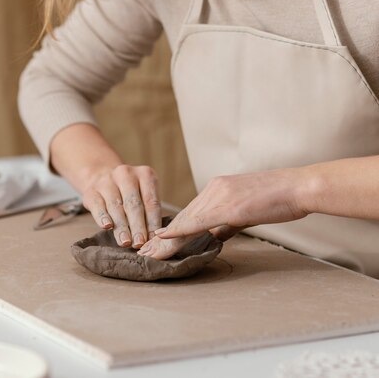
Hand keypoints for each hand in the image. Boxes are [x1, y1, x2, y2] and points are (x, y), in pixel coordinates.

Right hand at [81, 164, 160, 248]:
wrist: (102, 177)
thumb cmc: (130, 192)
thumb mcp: (144, 195)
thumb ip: (149, 212)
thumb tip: (154, 238)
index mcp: (145, 174)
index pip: (151, 201)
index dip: (153, 222)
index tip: (153, 239)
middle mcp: (126, 174)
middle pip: (133, 204)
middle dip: (138, 226)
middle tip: (140, 243)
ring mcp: (107, 181)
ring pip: (116, 206)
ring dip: (122, 226)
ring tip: (126, 242)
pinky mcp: (91, 190)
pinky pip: (98, 205)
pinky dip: (103, 217)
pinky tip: (107, 227)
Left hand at [139, 168, 307, 258]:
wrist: (298, 187)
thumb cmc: (280, 199)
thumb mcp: (248, 210)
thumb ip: (228, 222)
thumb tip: (215, 236)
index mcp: (219, 187)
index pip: (190, 213)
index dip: (172, 230)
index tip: (157, 244)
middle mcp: (215, 188)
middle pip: (183, 217)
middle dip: (162, 239)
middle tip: (143, 253)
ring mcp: (221, 195)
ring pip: (187, 220)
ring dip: (166, 241)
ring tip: (149, 255)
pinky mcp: (229, 206)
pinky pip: (200, 220)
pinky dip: (180, 231)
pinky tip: (166, 239)